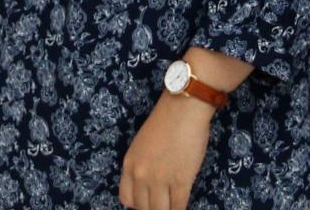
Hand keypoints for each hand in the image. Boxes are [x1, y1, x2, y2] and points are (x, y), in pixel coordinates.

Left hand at [119, 91, 213, 209]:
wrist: (183, 109)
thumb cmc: (166, 121)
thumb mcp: (142, 145)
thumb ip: (142, 165)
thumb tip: (151, 184)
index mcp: (129, 165)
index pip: (126, 199)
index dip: (139, 204)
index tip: (149, 202)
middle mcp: (141, 175)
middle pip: (143, 208)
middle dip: (154, 209)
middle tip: (164, 205)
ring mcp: (160, 179)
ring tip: (173, 207)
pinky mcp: (180, 181)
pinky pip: (178, 206)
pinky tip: (183, 206)